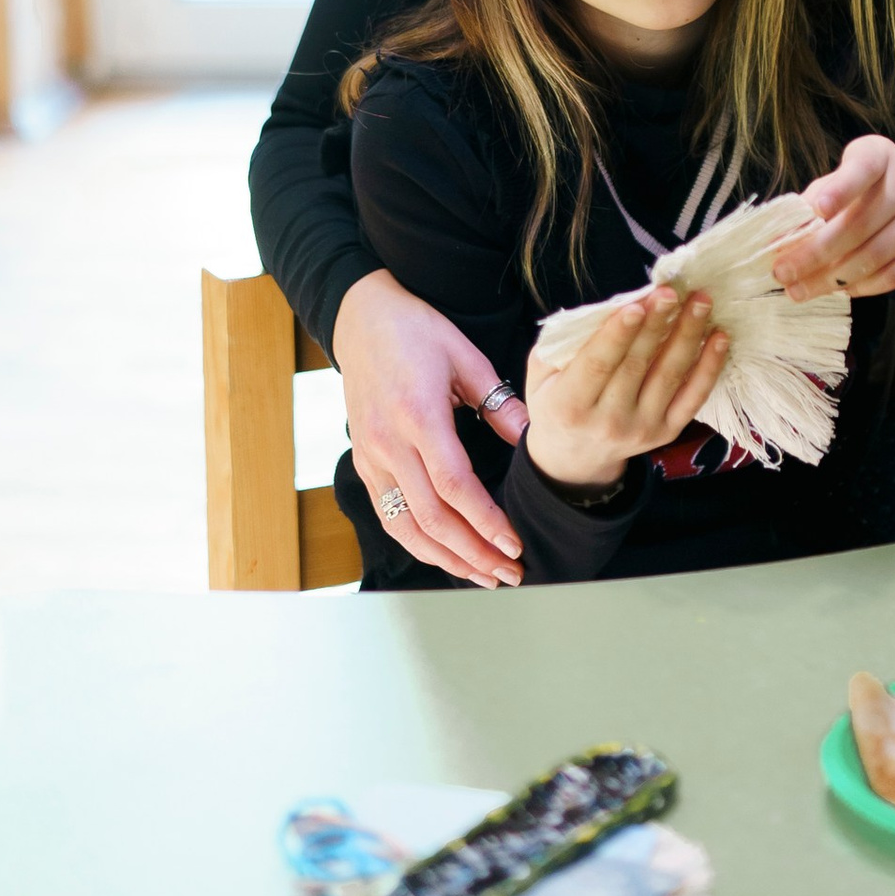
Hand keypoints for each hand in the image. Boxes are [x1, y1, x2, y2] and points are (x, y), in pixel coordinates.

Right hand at [334, 267, 526, 587]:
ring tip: (484, 577)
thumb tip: (534, 438)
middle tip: (510, 573)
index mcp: (418, 414)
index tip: (514, 544)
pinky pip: (389, 516)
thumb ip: (498, 401)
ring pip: (405, 527)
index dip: (485, 521)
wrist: (360, 319)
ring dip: (446, 559)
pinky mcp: (364, 463)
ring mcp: (371, 457)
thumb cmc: (416, 331)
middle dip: (473, 553)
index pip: (453, 485)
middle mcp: (388, 443)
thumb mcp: (465, 354)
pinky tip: (447, 556)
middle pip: (431, 518)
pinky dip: (419, 544)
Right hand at [524, 285, 728, 491]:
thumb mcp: (542, 372)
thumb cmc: (555, 401)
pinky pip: (693, 398)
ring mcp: (641, 429)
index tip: (638, 304)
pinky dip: (709, 368)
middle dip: (657, 325)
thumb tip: (609, 306)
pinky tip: (719, 338)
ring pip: (670, 377)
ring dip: (688, 337)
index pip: (598, 364)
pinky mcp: (666, 432)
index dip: (619, 334)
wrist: (573, 457)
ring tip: (701, 303)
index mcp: (570, 404)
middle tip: (673, 292)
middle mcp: (607, 422)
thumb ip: (566, 341)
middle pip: (637, 366)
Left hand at [775, 135, 894, 300]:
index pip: (862, 168)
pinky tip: (839, 290)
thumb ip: (812, 205)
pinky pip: (894, 275)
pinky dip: (861, 287)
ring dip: (832, 279)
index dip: (840, 188)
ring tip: (801, 290)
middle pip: (859, 224)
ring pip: (875, 256)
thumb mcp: (841, 183)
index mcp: (880, 155)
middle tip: (783, 273)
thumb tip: (778, 240)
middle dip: (815, 254)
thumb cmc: (868, 193)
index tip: (817, 209)